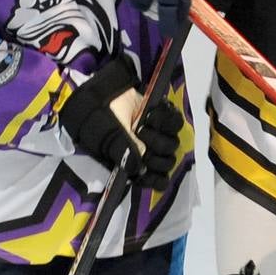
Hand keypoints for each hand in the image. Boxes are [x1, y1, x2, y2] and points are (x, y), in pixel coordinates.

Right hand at [58, 58, 183, 190]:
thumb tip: (139, 169)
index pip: (156, 180)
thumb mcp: (108, 141)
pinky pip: (175, 122)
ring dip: (159, 134)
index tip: (148, 166)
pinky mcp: (162, 118)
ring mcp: (156, 135)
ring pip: (173, 142)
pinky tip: (151, 113)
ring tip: (142, 123)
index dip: (157, 177)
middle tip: (140, 136)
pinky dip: (166, 118)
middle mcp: (148, 152)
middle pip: (167, 161)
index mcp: (136, 163)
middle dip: (156, 151)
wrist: (102, 95)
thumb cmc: (100, 122)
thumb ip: (124, 154)